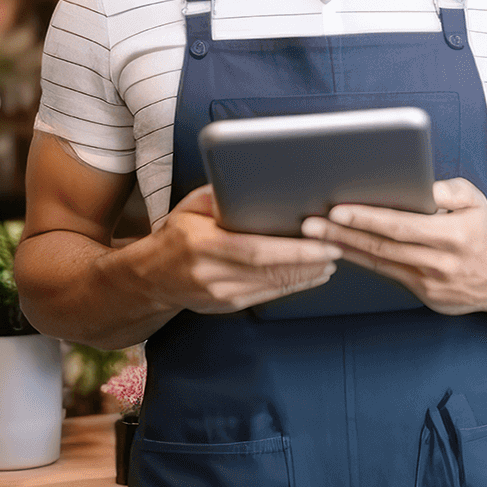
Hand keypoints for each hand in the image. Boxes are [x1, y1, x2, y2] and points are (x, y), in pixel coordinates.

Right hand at [133, 186, 343, 313]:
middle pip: (270, 271)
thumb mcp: (192, 206)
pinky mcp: (225, 306)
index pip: (257, 250)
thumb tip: (259, 179)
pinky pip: (266, 296)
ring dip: (306, 275)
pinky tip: (310, 275)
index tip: (323, 244)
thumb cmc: (176, 233)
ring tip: (331, 261)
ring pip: (272, 286)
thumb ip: (223, 193)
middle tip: (338, 249)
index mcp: (202, 244)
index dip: (294, 251)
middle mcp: (210, 274)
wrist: (148, 278)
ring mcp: (218, 295)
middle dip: (309, 262)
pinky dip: (291, 285)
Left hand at [301, 179, 486, 315]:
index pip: (402, 225)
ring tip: (314, 236)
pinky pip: (386, 274)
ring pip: (379, 263)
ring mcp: (430, 283)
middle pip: (383, 246)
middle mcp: (440, 261)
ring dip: (344, 248)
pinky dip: (361, 261)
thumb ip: (450, 189)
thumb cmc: (481, 232)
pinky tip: (340, 250)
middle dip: (342, 234)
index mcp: (454, 234)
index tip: (338, 209)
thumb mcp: (476, 201)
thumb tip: (422, 187)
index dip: (367, 218)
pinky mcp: (423, 296)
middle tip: (310, 223)